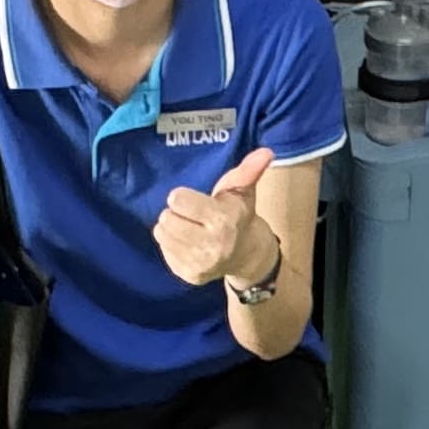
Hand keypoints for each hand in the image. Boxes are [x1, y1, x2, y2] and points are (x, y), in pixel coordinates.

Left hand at [153, 147, 276, 286]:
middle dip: (176, 212)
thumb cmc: (239, 215)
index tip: (194, 199)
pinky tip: (188, 242)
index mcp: (223, 221)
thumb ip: (249, 170)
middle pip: (167, 218)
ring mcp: (199, 265)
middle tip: (191, 214)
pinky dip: (171, 244)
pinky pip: (164, 250)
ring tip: (188, 226)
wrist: (247, 254)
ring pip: (161, 234)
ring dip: (171, 227)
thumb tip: (266, 152)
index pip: (178, 201)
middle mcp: (211, 246)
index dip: (183, 196)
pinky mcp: (189, 276)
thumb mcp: (243, 190)